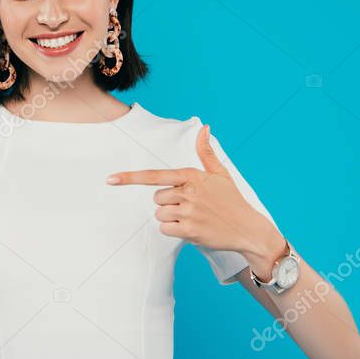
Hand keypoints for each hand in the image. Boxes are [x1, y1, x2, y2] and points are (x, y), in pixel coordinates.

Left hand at [105, 124, 282, 261]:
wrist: (248, 229)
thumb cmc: (232, 201)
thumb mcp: (220, 174)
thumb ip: (206, 152)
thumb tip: (204, 128)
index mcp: (191, 176)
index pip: (155, 176)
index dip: (130, 178)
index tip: (110, 179)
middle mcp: (188, 192)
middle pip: (156, 198)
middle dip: (168, 202)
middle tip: (189, 206)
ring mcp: (188, 212)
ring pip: (159, 214)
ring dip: (171, 217)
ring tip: (192, 217)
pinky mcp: (189, 230)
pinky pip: (165, 229)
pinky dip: (174, 230)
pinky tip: (191, 228)